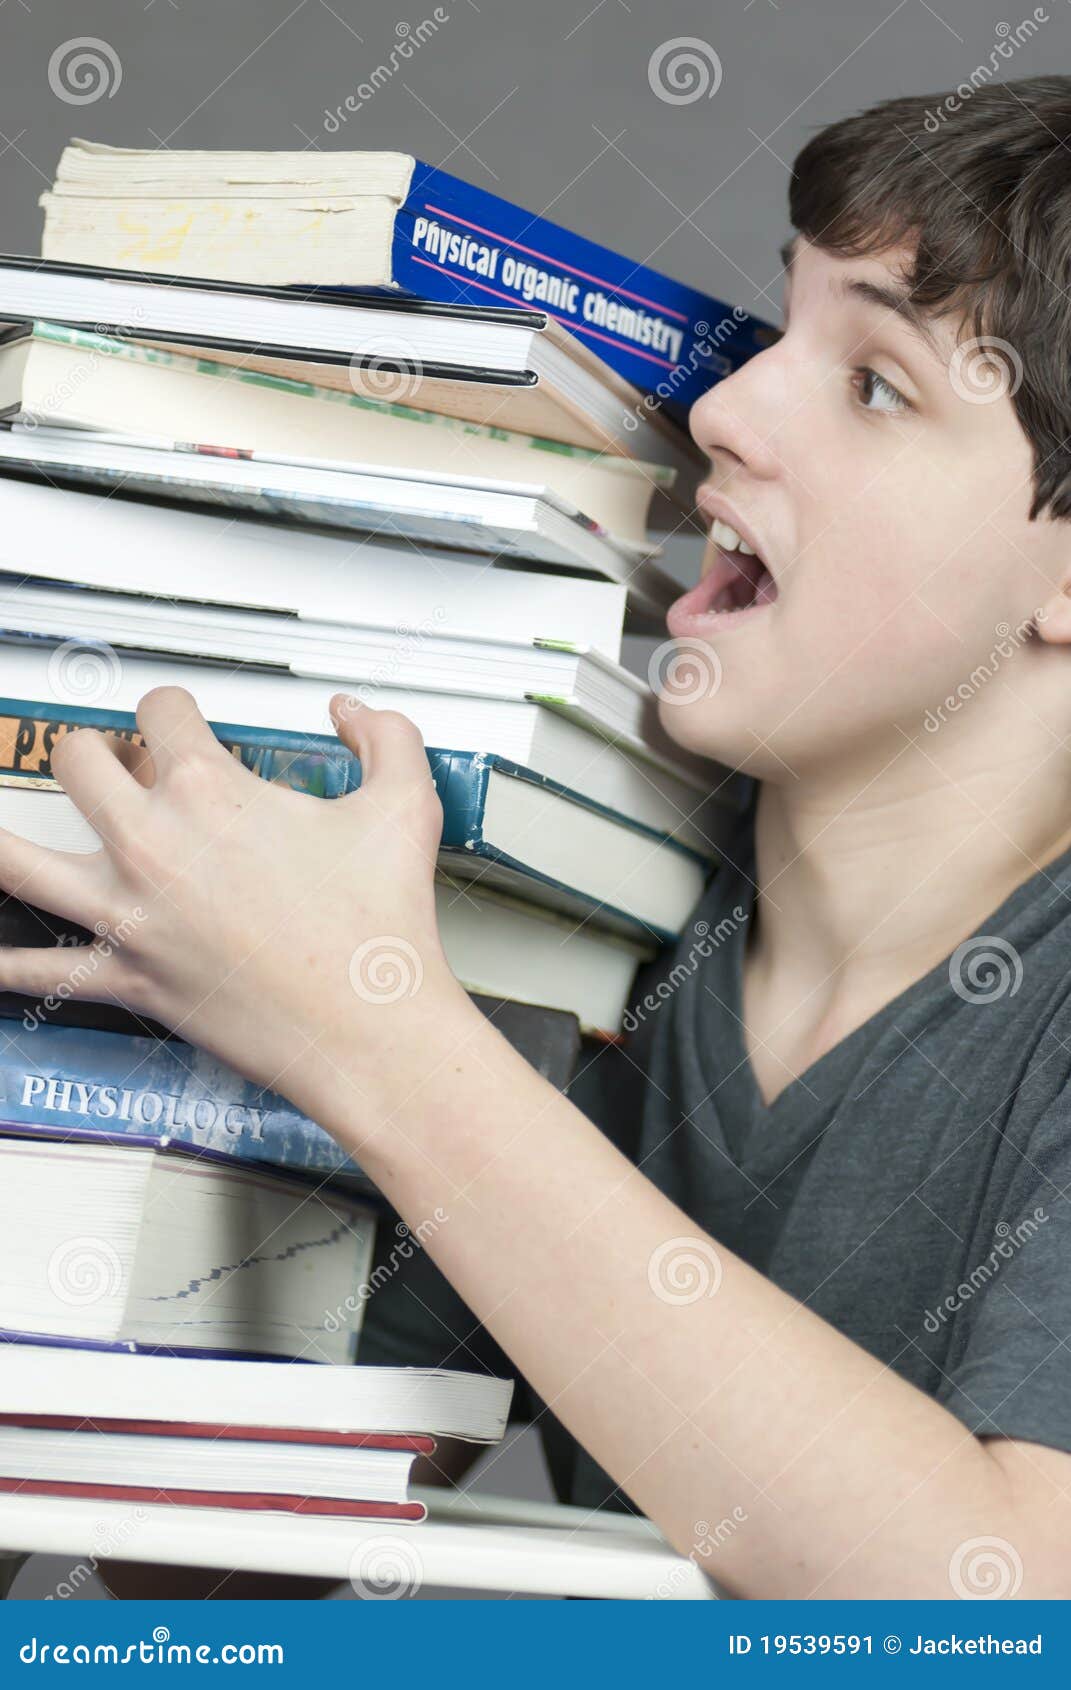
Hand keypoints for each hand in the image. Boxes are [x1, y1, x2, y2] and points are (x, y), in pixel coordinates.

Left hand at [0, 686, 467, 1119]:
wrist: (369, 1031)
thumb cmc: (380, 931)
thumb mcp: (405, 808)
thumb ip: (386, 737)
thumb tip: (353, 714)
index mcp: (211, 794)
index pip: (161, 710)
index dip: (171, 705)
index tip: (177, 717)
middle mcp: (154, 845)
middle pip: (76, 763)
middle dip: (93, 751)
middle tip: (108, 762)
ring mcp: (130, 913)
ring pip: (16, 861)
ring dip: (2, 839)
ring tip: (2, 828)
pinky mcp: (127, 977)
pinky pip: (39, 969)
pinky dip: (8, 961)